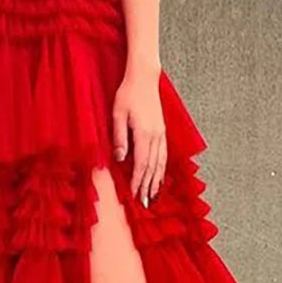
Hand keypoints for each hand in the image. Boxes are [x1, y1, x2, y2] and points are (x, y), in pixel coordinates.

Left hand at [112, 66, 166, 204]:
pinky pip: (164, 155)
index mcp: (144, 134)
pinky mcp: (162, 131)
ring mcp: (161, 134)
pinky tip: (160, 177)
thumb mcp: (117, 114)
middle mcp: (156, 136)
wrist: (144, 78)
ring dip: (157, 181)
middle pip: (152, 167)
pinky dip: (162, 169)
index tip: (135, 196)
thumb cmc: (127, 94)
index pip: (141, 164)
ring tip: (154, 197)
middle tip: (145, 205)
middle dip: (149, 187)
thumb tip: (121, 158)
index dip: (138, 182)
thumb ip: (119, 137)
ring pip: (160, 163)